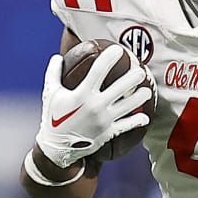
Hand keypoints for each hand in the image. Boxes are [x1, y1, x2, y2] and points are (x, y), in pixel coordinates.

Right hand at [36, 49, 151, 168]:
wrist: (57, 148)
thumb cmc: (53, 117)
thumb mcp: (50, 94)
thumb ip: (54, 73)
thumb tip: (57, 57)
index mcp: (81, 94)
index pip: (98, 71)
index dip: (109, 59)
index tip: (118, 49)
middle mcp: (96, 106)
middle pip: (121, 87)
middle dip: (134, 77)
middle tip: (141, 70)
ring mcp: (105, 120)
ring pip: (129, 106)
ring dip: (141, 97)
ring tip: (147, 91)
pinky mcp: (110, 132)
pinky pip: (128, 125)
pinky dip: (138, 121)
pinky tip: (146, 117)